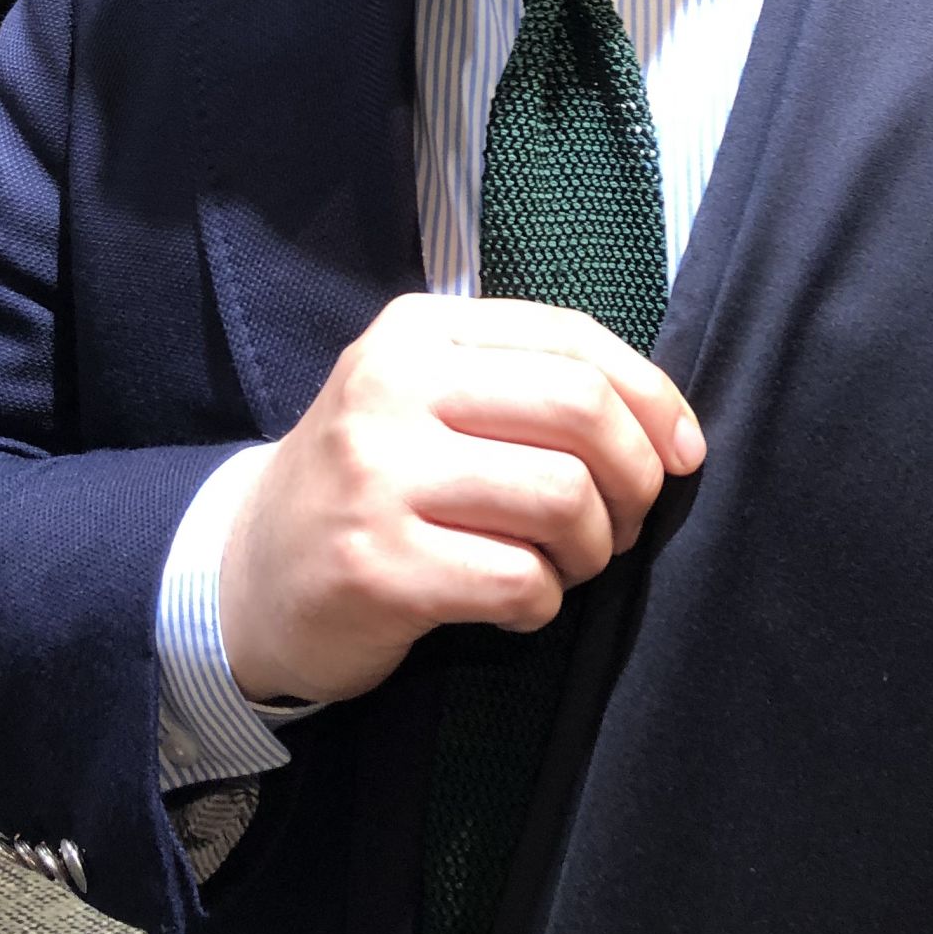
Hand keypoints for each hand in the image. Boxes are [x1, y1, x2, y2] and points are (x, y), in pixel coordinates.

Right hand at [218, 293, 704, 706]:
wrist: (248, 572)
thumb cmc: (374, 482)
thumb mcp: (429, 400)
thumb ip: (528, 387)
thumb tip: (670, 426)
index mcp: (418, 330)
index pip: (572, 339)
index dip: (651, 397)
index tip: (684, 451)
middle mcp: (393, 387)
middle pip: (578, 408)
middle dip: (634, 475)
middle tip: (626, 521)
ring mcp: (379, 476)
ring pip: (561, 497)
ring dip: (593, 548)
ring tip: (568, 565)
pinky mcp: (378, 566)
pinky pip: (518, 580)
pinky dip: (543, 602)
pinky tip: (518, 603)